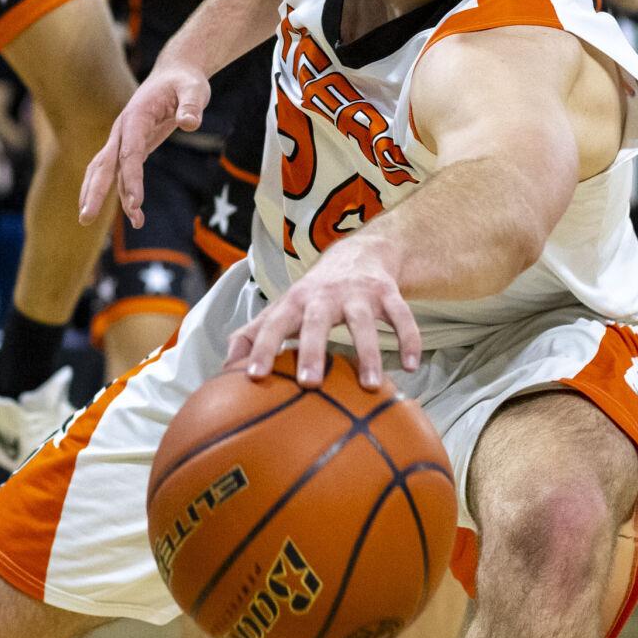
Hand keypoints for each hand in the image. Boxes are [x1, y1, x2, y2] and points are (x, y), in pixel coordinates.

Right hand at [79, 64, 209, 227]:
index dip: (131, 178)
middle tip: (86, 218)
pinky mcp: (130, 147)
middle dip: (94, 192)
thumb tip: (190, 123)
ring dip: (100, 197)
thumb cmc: (184, 81)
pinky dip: (122, 194)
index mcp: (135, 116)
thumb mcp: (194, 89)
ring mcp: (123, 139)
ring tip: (96, 223)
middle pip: (104, 164)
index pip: (130, 152)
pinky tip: (135, 216)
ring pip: (106, 171)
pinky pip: (119, 173)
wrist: (175, 73)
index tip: (136, 203)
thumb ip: (192, 105)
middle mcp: (123, 130)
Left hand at [225, 239, 420, 389]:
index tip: (252, 377)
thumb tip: (224, 368)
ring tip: (371, 386)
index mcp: (296, 301)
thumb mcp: (283, 307)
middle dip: (312, 350)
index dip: (262, 348)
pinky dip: (409, 339)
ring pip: (364, 322)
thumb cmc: (314, 293)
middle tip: (310, 384)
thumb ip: (254, 334)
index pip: (273, 324)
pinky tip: (412, 367)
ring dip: (368, 352)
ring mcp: (359, 293)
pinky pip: (402, 316)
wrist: (361, 250)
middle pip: (317, 321)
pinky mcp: (388, 293)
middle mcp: (325, 295)